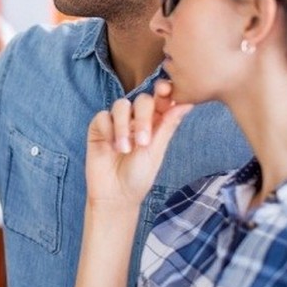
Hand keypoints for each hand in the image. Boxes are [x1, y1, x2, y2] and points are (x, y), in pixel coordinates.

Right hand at [85, 80, 192, 209]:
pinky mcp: (98, 128)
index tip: (165, 90)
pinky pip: (102, 116)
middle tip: (143, 142)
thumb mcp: (156, 152)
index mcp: (155, 124)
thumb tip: (187, 104)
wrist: (116, 196)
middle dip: (144, 117)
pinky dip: (108, 129)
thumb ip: (167, 126)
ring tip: (125, 150)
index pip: (160, 100)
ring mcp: (116, 123)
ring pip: (121, 105)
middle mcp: (136, 120)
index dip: (164, 91)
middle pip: (142, 100)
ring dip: (124, 126)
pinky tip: (111, 147)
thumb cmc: (139, 177)